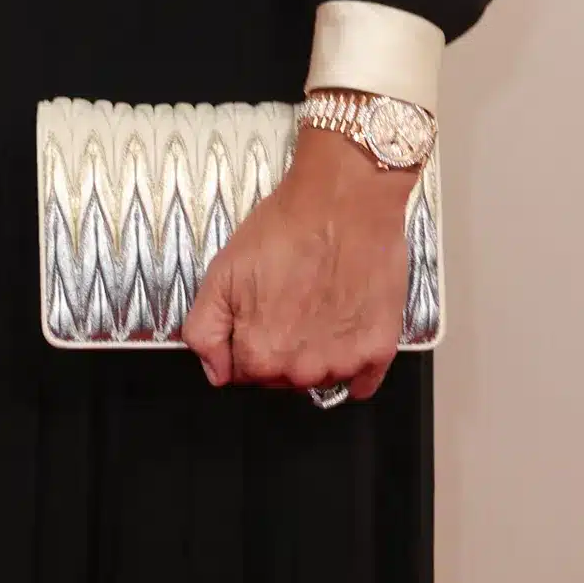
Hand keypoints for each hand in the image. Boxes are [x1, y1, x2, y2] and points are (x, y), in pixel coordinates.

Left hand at [181, 125, 412, 402]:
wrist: (344, 200)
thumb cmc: (286, 228)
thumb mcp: (222, 271)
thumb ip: (205, 329)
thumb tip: (215, 370)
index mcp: (260, 354)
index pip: (243, 373)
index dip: (246, 340)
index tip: (257, 311)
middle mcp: (302, 371)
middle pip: (281, 378)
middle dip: (279, 348)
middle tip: (287, 301)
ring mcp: (343, 363)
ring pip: (319, 378)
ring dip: (316, 353)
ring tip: (318, 305)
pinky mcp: (379, 351)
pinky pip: (361, 382)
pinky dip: (353, 363)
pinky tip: (345, 327)